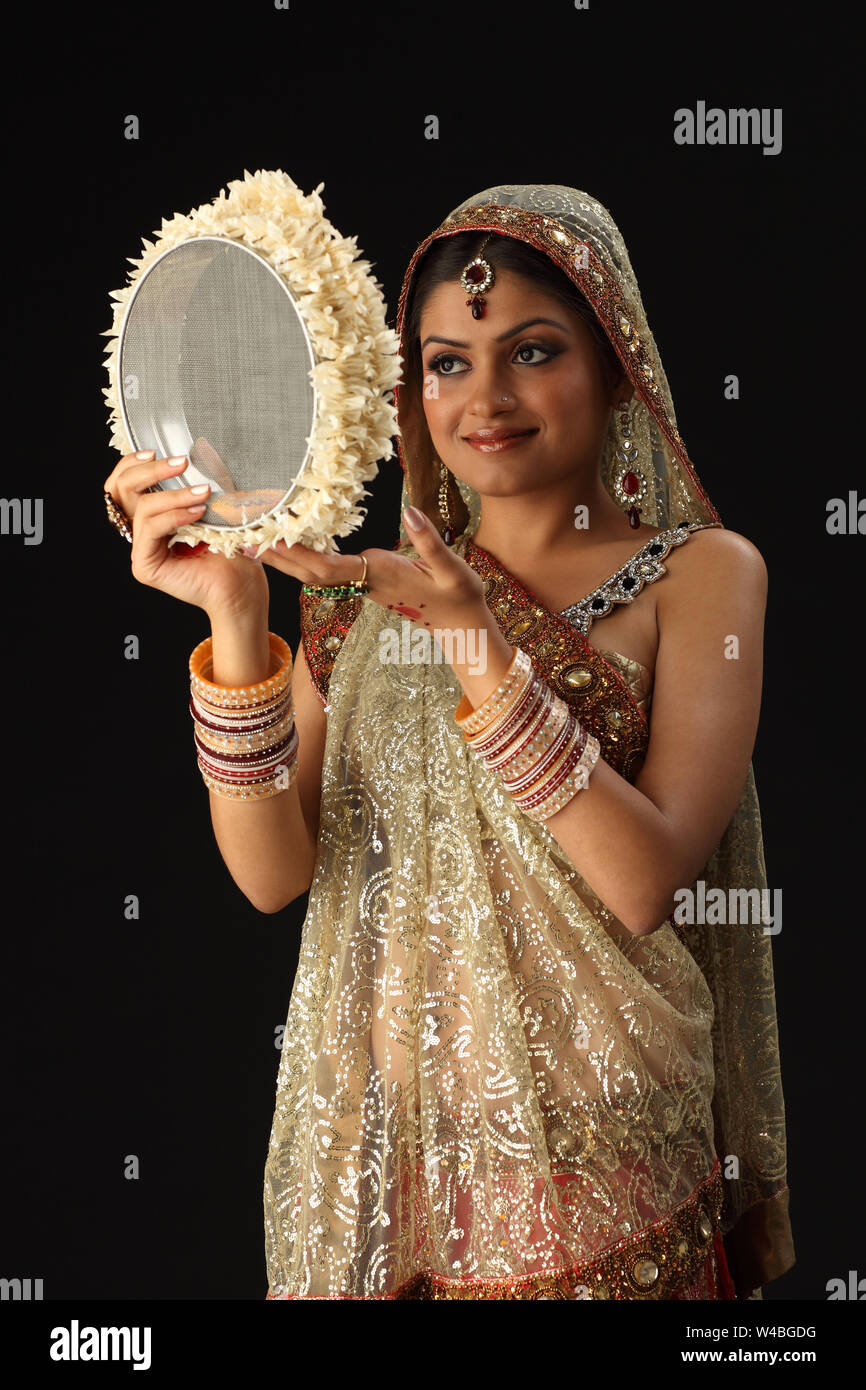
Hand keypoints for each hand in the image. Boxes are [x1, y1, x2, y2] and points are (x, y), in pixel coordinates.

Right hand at [105, 451, 268, 618]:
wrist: (242, 587)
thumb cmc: (232, 549)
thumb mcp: (211, 507)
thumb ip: (193, 486)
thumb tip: (193, 453)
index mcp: (151, 518)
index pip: (124, 484)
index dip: (132, 463)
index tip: (155, 450)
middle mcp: (141, 533)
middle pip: (122, 490)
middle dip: (150, 471)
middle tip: (181, 463)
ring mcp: (141, 550)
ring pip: (142, 508)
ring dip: (174, 494)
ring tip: (203, 492)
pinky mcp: (145, 566)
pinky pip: (151, 530)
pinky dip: (175, 516)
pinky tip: (198, 512)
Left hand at [260, 506, 489, 635]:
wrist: (462, 625)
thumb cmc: (460, 598)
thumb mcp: (452, 570)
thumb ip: (430, 541)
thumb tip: (410, 511)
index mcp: (379, 575)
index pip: (329, 567)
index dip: (298, 554)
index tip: (271, 539)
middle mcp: (364, 581)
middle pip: (311, 572)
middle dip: (279, 556)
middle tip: (245, 538)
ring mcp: (364, 583)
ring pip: (316, 573)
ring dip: (286, 558)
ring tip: (256, 538)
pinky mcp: (368, 580)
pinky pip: (328, 571)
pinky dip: (305, 558)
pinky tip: (291, 544)